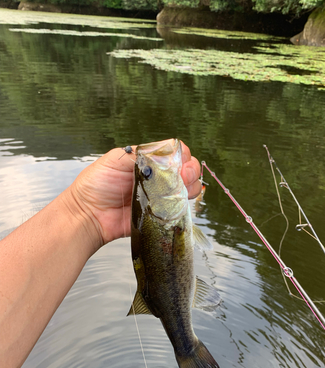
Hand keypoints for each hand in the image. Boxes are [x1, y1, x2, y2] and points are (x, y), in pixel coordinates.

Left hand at [66, 142, 201, 245]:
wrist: (89, 215)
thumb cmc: (97, 185)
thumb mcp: (116, 160)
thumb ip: (140, 154)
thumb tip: (165, 152)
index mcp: (147, 161)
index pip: (173, 152)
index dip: (181, 155)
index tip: (178, 161)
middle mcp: (157, 177)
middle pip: (186, 168)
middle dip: (190, 169)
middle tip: (183, 176)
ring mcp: (161, 196)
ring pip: (188, 186)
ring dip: (191, 184)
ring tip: (183, 187)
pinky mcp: (162, 214)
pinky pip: (181, 208)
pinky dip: (187, 202)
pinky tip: (181, 200)